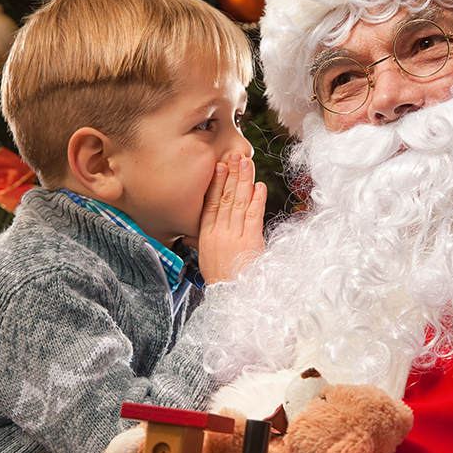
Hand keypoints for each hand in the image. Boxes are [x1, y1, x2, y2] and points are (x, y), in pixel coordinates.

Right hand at [195, 152, 265, 283]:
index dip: (216, 183)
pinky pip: (253, 217)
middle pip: (226, 198)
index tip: (220, 166)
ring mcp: (235, 237)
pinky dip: (257, 201)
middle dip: (232, 174)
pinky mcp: (250, 242)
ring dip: (244, 181)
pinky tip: (259, 187)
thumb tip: (193, 233)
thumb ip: (202, 241)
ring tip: (247, 163)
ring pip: (239, 203)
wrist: (230, 297)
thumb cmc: (220, 279)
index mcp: (206, 235)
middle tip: (236, 155)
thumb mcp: (205, 257)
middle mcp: (219, 233)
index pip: (211, 203)